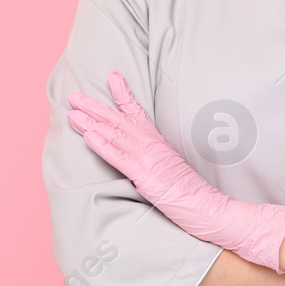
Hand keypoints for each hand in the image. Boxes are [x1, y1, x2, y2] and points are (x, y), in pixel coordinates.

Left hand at [66, 70, 284, 272]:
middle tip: (74, 95)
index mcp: (159, 144)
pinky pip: (120, 158)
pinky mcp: (146, 176)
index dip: (122, 94)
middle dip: (95, 107)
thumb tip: (141, 157)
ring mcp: (149, 160)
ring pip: (115, 135)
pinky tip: (88, 136)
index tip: (111, 76)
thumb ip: (156, 160)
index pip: (138, 113)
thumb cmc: (193, 195)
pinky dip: (103, 146)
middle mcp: (153, 146)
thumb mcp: (172, 170)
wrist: (212, 209)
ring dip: (91, 122)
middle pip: (119, 121)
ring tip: (73, 111)